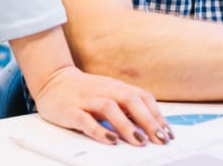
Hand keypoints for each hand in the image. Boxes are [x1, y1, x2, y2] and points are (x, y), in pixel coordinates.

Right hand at [33, 64, 171, 146]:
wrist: (53, 80)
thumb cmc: (85, 90)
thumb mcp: (109, 93)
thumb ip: (126, 106)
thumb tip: (150, 125)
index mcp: (116, 87)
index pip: (142, 97)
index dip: (157, 115)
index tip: (168, 132)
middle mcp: (105, 90)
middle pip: (130, 101)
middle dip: (148, 121)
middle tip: (160, 139)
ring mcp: (88, 99)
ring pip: (110, 109)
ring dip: (126, 125)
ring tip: (139, 141)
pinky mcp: (71, 110)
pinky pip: (85, 120)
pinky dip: (99, 130)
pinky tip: (109, 140)